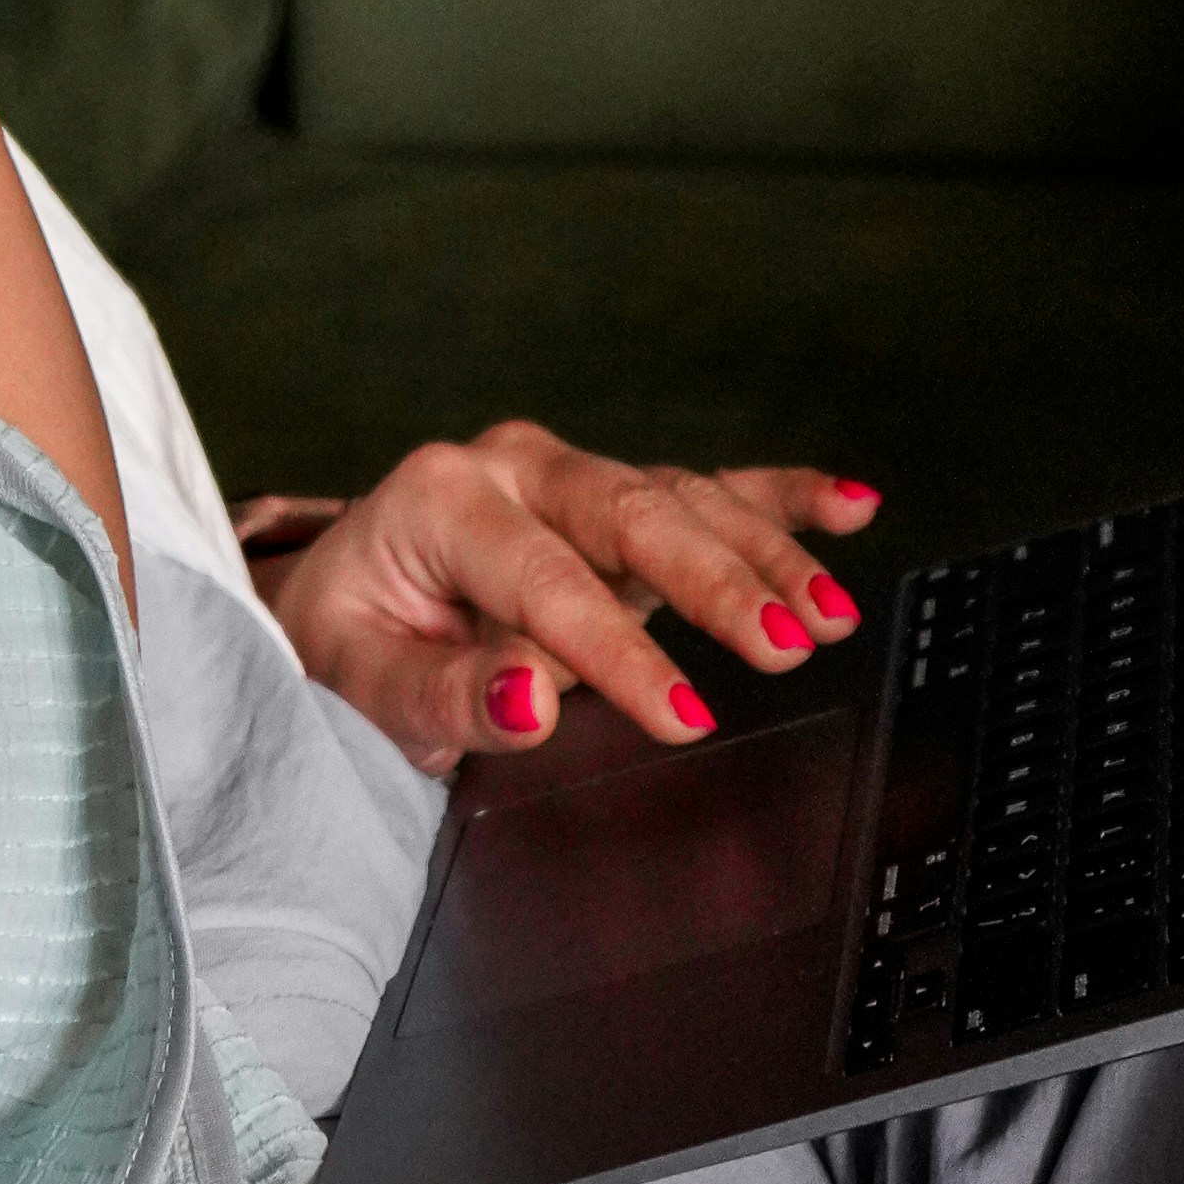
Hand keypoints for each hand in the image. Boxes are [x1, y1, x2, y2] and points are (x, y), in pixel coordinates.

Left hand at [254, 425, 881, 772]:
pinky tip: (847, 502)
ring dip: (763, 553)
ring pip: (683, 500)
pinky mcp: (614, 504)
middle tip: (780, 645)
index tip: (684, 716)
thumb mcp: (360, 681)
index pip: (546, 580)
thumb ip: (442, 693)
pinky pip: (708, 488)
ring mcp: (571, 477)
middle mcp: (516, 467)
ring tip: (823, 615)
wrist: (336, 602)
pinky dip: (780, 495)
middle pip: (632, 515)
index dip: (619, 654)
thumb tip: (530, 701)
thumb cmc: (344, 643)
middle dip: (714, 583)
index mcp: (443, 497)